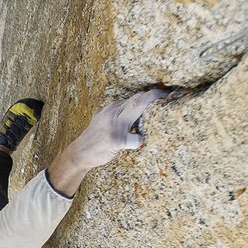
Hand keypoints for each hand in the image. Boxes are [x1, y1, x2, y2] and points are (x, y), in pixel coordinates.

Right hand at [47, 89, 167, 195]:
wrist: (79, 153)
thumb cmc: (95, 139)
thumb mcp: (102, 121)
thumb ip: (116, 114)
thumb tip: (135, 110)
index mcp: (111, 109)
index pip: (134, 97)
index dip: (150, 94)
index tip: (163, 94)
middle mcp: (112, 113)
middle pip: (138, 99)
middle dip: (154, 95)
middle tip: (167, 95)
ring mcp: (114, 126)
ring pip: (137, 108)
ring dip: (151, 108)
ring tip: (163, 110)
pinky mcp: (117, 140)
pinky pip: (135, 140)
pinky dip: (139, 141)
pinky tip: (138, 142)